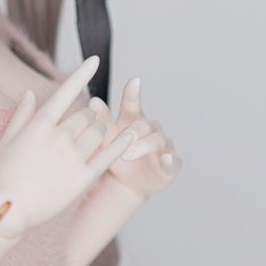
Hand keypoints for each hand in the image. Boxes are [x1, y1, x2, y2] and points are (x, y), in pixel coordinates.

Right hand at [0, 55, 138, 237]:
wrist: (9, 210)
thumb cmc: (3, 176)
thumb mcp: (5, 141)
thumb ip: (22, 115)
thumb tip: (31, 93)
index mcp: (40, 124)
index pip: (65, 91)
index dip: (82, 73)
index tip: (95, 60)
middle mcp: (59, 136)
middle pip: (87, 115)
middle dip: (88, 117)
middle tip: (82, 127)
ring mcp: (73, 156)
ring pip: (99, 131)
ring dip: (100, 131)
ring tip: (93, 139)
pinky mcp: (84, 176)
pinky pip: (109, 154)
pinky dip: (121, 143)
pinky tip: (131, 136)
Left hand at [88, 78, 181, 199]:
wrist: (127, 183)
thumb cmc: (117, 155)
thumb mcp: (107, 140)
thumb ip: (103, 122)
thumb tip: (93, 100)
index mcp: (133, 121)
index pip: (133, 105)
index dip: (133, 94)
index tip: (134, 81)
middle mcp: (152, 130)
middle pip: (144, 125)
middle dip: (132, 131)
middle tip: (120, 139)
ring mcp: (164, 147)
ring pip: (157, 141)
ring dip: (143, 146)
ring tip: (127, 154)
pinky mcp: (171, 165)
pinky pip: (173, 161)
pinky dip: (169, 160)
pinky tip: (166, 159)